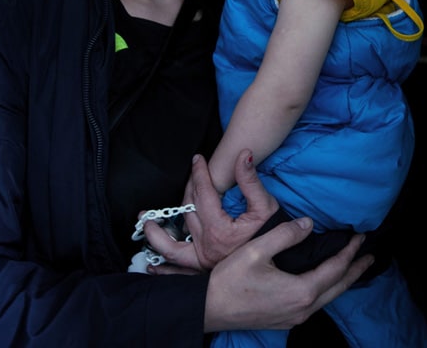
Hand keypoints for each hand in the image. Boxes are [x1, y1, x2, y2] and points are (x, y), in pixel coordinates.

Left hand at [145, 150, 277, 271]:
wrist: (281, 266)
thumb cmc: (274, 235)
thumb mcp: (266, 206)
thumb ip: (251, 181)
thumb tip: (243, 155)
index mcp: (219, 229)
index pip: (203, 194)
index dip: (200, 173)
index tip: (198, 159)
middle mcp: (206, 246)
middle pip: (188, 211)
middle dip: (187, 190)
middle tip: (188, 175)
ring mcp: (202, 261)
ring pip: (172, 244)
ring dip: (156, 232)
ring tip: (145, 219)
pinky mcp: (203, 271)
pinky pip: (177, 270)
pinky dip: (164, 268)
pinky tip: (152, 265)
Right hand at [203, 217, 373, 331]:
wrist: (208, 309)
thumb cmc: (230, 280)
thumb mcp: (257, 250)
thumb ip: (285, 234)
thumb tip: (308, 224)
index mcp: (301, 290)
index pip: (335, 268)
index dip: (350, 251)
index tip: (361, 236)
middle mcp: (303, 308)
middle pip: (339, 286)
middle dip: (356, 269)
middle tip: (370, 255)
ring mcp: (294, 317)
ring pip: (329, 297)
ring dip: (343, 280)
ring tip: (354, 267)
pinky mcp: (285, 320)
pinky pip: (316, 303)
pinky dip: (328, 289)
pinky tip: (326, 282)